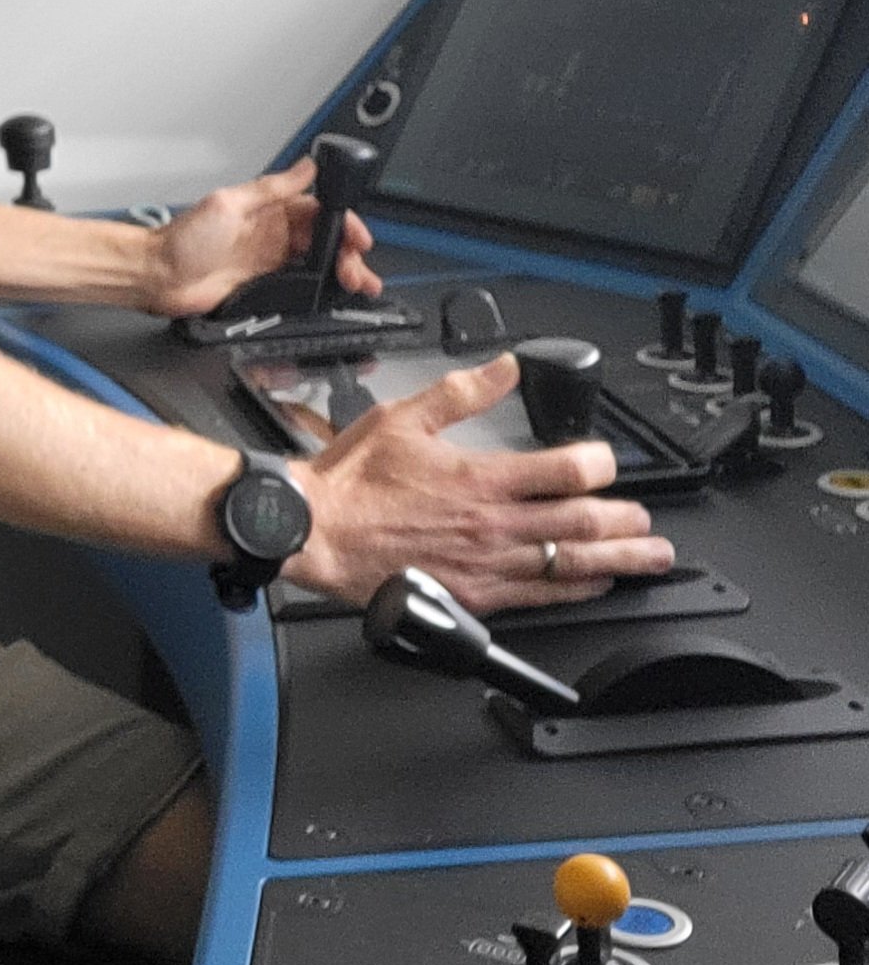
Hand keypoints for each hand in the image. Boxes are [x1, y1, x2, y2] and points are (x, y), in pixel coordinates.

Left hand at [140, 156, 380, 318]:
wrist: (158, 276)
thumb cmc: (182, 238)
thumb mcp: (229, 204)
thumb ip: (271, 188)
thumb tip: (306, 166)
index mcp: (267, 210)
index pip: (317, 211)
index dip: (342, 222)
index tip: (358, 236)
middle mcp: (272, 235)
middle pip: (324, 240)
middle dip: (347, 252)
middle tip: (357, 269)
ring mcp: (269, 261)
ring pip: (318, 264)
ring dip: (341, 272)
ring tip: (358, 285)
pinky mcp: (264, 286)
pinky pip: (301, 286)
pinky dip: (321, 291)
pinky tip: (333, 297)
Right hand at [288, 354, 673, 609]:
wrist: (317, 531)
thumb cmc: (351, 480)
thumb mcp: (402, 417)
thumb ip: (461, 393)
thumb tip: (503, 368)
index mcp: (479, 476)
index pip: (563, 470)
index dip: (598, 464)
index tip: (606, 461)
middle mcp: (492, 523)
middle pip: (580, 522)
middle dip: (624, 520)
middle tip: (645, 520)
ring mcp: (487, 563)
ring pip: (570, 563)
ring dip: (617, 559)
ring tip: (646, 557)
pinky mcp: (474, 593)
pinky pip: (539, 596)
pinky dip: (575, 590)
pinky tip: (594, 584)